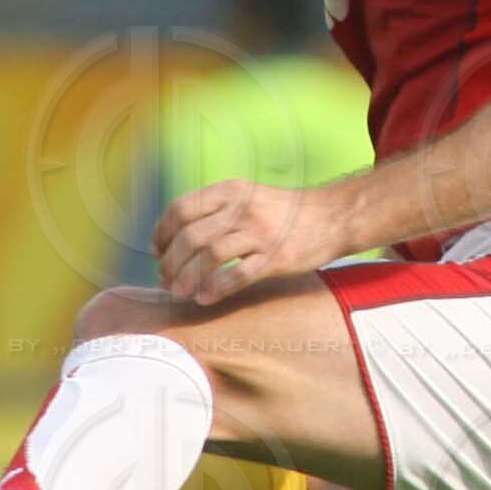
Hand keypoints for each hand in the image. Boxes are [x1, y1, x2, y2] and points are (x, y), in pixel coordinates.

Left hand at [153, 180, 338, 304]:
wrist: (333, 216)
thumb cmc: (285, 212)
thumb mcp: (249, 196)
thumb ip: (217, 209)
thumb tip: (178, 235)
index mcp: (232, 191)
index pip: (182, 209)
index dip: (162, 232)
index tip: (157, 251)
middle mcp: (242, 209)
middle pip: (191, 236)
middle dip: (171, 262)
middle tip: (166, 279)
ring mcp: (260, 233)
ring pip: (209, 257)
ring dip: (187, 278)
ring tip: (180, 292)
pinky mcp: (275, 257)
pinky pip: (236, 275)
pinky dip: (215, 289)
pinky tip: (205, 297)